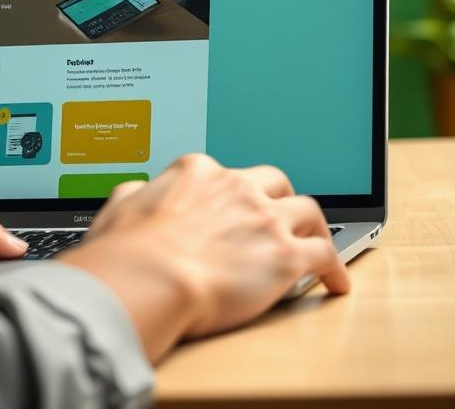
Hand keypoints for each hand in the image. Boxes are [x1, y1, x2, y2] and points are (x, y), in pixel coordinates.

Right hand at [59, 154, 349, 361]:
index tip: (232, 210)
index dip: (231, 195)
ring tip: (318, 242)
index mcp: (196, 173)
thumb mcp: (119, 207)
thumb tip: (135, 193)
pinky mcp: (285, 256)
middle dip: (278, 199)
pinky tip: (335, 281)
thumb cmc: (126, 252)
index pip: (224, 175)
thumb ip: (135, 195)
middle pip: (273, 183)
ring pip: (307, 211)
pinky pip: (325, 254)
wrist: (146, 278)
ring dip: (313, 227)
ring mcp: (265, 219)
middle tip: (279, 218)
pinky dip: (335, 266)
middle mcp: (236, 187)